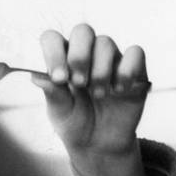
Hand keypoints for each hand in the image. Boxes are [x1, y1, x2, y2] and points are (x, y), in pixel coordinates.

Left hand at [35, 24, 150, 175]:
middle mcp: (87, 54)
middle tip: (79, 83)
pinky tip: (120, 90)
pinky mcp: (135, 71)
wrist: (102, 144)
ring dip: (101, 70)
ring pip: (107, 43)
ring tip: (99, 95)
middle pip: (83, 31)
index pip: (53, 38)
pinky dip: (127, 70)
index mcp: (62, 58)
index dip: (54, 52)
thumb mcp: (59, 112)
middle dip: (80, 56)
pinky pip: (136, 54)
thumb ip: (53, 93)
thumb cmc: (77, 123)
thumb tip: (40, 77)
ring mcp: (112, 61)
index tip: (59, 78)